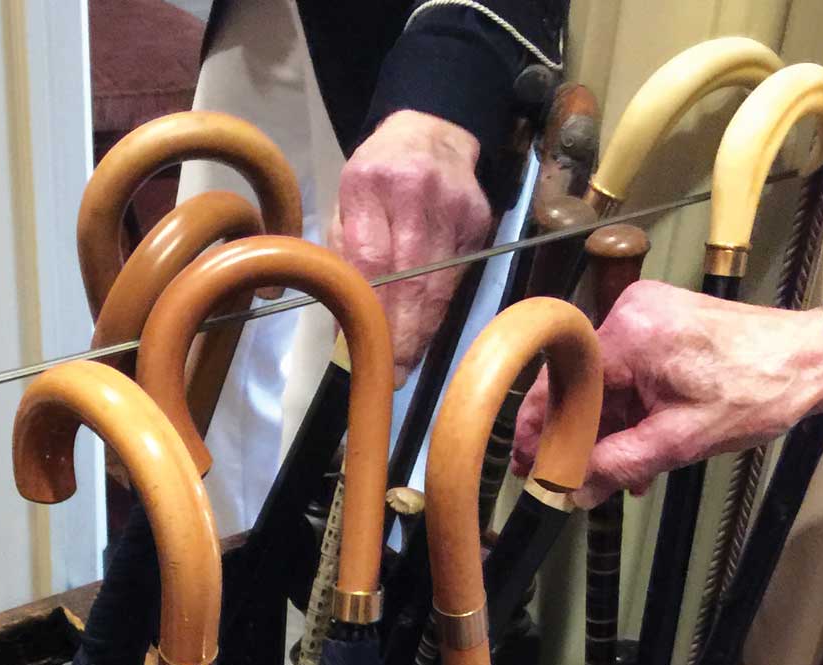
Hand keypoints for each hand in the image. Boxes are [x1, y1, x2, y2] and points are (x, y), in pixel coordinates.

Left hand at [330, 110, 492, 386]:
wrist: (431, 134)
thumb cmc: (375, 177)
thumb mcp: (345, 202)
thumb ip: (343, 256)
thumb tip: (345, 323)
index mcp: (368, 186)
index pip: (372, 261)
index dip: (374, 312)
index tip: (370, 351)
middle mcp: (415, 193)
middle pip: (412, 278)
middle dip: (403, 333)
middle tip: (394, 373)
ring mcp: (454, 206)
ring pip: (440, 282)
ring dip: (423, 328)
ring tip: (407, 362)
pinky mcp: (479, 219)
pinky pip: (458, 275)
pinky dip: (441, 307)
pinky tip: (427, 329)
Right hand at [511, 281, 822, 505]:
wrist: (814, 359)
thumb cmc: (761, 388)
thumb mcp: (681, 441)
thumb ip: (619, 465)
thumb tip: (576, 490)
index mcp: (629, 334)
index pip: (561, 385)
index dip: (540, 430)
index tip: (529, 463)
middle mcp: (630, 312)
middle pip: (580, 383)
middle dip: (578, 435)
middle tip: (568, 476)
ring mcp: (646, 313)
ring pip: (604, 380)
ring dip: (607, 426)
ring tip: (614, 472)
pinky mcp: (661, 321)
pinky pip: (626, 369)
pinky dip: (629, 406)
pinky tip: (637, 444)